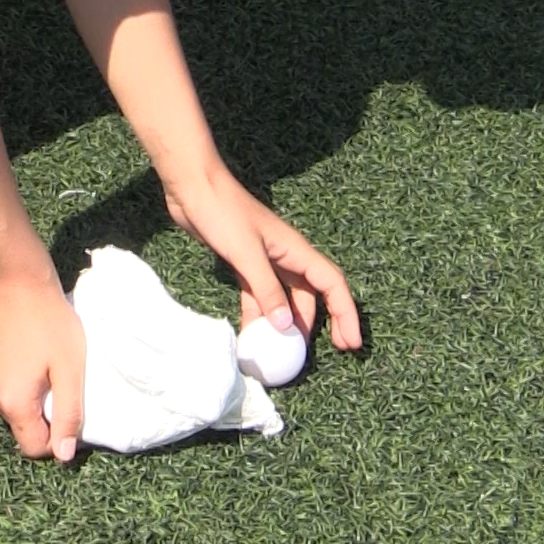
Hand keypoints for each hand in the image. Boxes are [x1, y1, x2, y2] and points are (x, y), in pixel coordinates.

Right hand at [0, 269, 85, 461]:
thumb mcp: (70, 369)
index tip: (69, 410)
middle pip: (20, 427)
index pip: (34, 448)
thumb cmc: (49, 321)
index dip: (57, 438)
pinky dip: (11, 382)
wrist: (15, 279)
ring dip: (26, 397)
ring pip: (8, 408)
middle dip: (42, 415)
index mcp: (12, 403)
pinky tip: (23, 355)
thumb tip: (64, 456)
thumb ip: (69, 415)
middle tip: (57, 380)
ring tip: (40, 365)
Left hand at [163, 164, 363, 350]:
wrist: (192, 189)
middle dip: (323, 324)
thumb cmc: (223, 213)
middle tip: (331, 352)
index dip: (345, 313)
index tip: (350, 343)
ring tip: (288, 354)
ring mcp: (265, 262)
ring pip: (286, 299)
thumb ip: (266, 290)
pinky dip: (259, 317)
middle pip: (312, 296)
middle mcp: (286, 257)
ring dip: (288, 325)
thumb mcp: (246, 254)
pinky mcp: (244, 266)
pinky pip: (259, 297)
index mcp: (295, 250)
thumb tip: (286, 326)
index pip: (332, 284)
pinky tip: (254, 337)